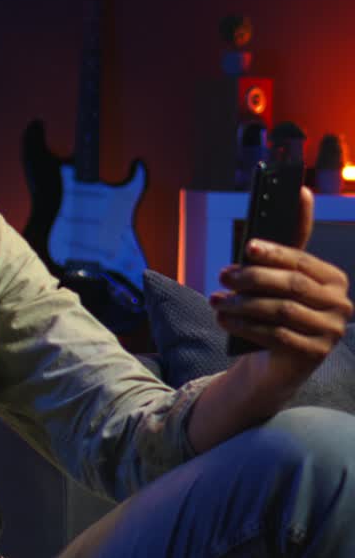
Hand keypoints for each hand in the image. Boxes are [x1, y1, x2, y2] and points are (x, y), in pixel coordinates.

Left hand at [210, 187, 352, 392]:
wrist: (276, 365)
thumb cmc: (275, 314)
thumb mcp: (278, 282)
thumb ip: (286, 246)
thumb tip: (300, 192)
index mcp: (334, 280)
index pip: (302, 261)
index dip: (274, 252)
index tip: (247, 247)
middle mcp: (340, 305)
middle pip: (292, 285)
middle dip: (253, 278)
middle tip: (223, 276)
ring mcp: (330, 332)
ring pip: (281, 311)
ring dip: (243, 304)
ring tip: (216, 299)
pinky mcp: (314, 355)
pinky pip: (276, 336)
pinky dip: (246, 326)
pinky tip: (224, 319)